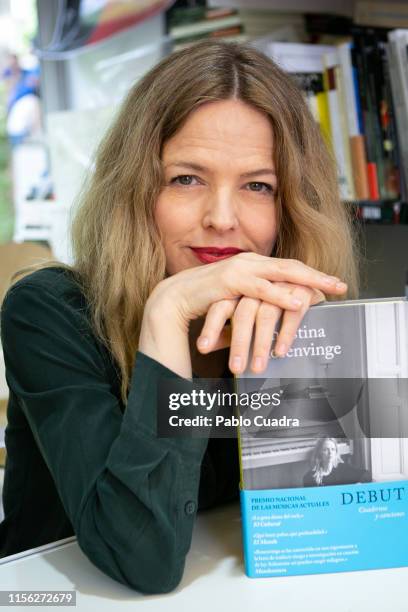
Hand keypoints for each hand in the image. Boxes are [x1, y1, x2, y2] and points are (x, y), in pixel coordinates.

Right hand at [140, 253, 345, 377]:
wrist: (174, 299)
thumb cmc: (206, 304)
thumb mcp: (237, 305)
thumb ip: (256, 310)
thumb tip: (274, 325)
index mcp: (252, 265)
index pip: (288, 268)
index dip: (311, 275)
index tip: (332, 285)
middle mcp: (249, 262)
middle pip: (291, 266)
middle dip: (318, 276)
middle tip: (340, 286)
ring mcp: (240, 268)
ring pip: (281, 272)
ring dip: (307, 282)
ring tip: (328, 291)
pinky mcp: (230, 280)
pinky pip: (261, 288)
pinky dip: (281, 295)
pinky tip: (297, 302)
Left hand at [196, 283, 325, 373]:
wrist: (310, 284)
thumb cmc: (273, 305)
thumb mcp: (249, 316)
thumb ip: (228, 329)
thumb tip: (207, 346)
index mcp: (242, 286)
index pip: (222, 306)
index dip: (212, 327)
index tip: (202, 349)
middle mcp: (259, 284)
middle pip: (243, 313)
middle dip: (239, 343)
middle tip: (235, 368)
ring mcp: (281, 285)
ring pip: (266, 315)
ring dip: (261, 344)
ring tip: (258, 367)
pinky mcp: (302, 291)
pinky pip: (292, 314)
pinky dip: (286, 334)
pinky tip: (280, 352)